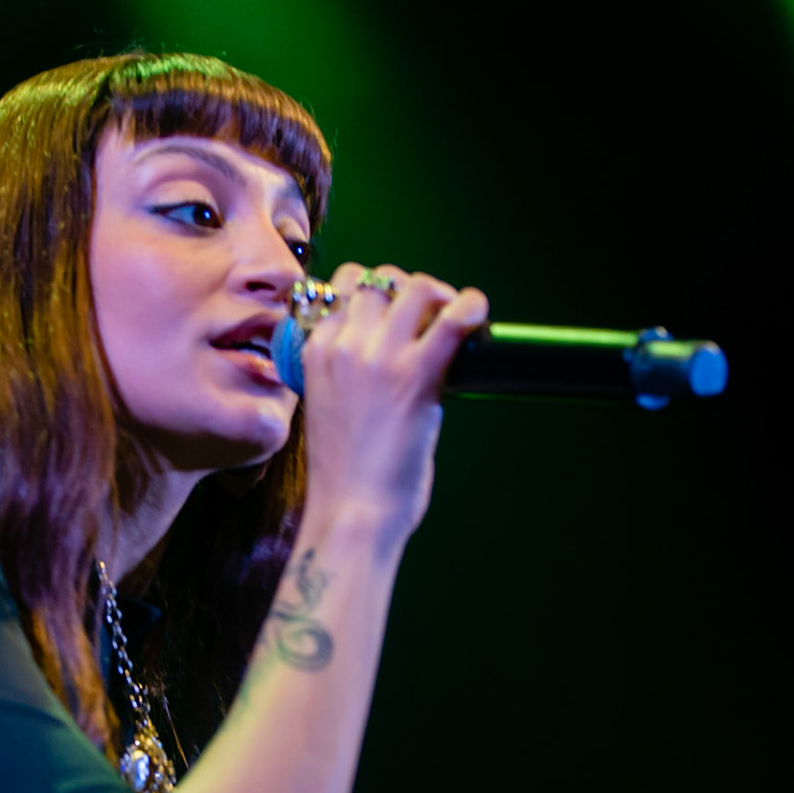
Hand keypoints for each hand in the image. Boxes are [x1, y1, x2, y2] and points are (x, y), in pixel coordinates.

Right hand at [299, 263, 489, 538]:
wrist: (351, 512)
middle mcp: (343, 345)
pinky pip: (453, 319)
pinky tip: (478, 315)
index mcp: (315, 352)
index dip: (376, 293)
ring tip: (453, 318)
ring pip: (416, 288)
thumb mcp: (327, 406)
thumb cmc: (344, 475)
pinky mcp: (416, 375)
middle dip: (408, 289)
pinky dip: (471, 307)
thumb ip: (348, 373)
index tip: (396, 313)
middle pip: (379, 280)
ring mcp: (379, 357)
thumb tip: (392, 357)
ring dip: (439, 295)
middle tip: (430, 315)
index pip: (342, 289)